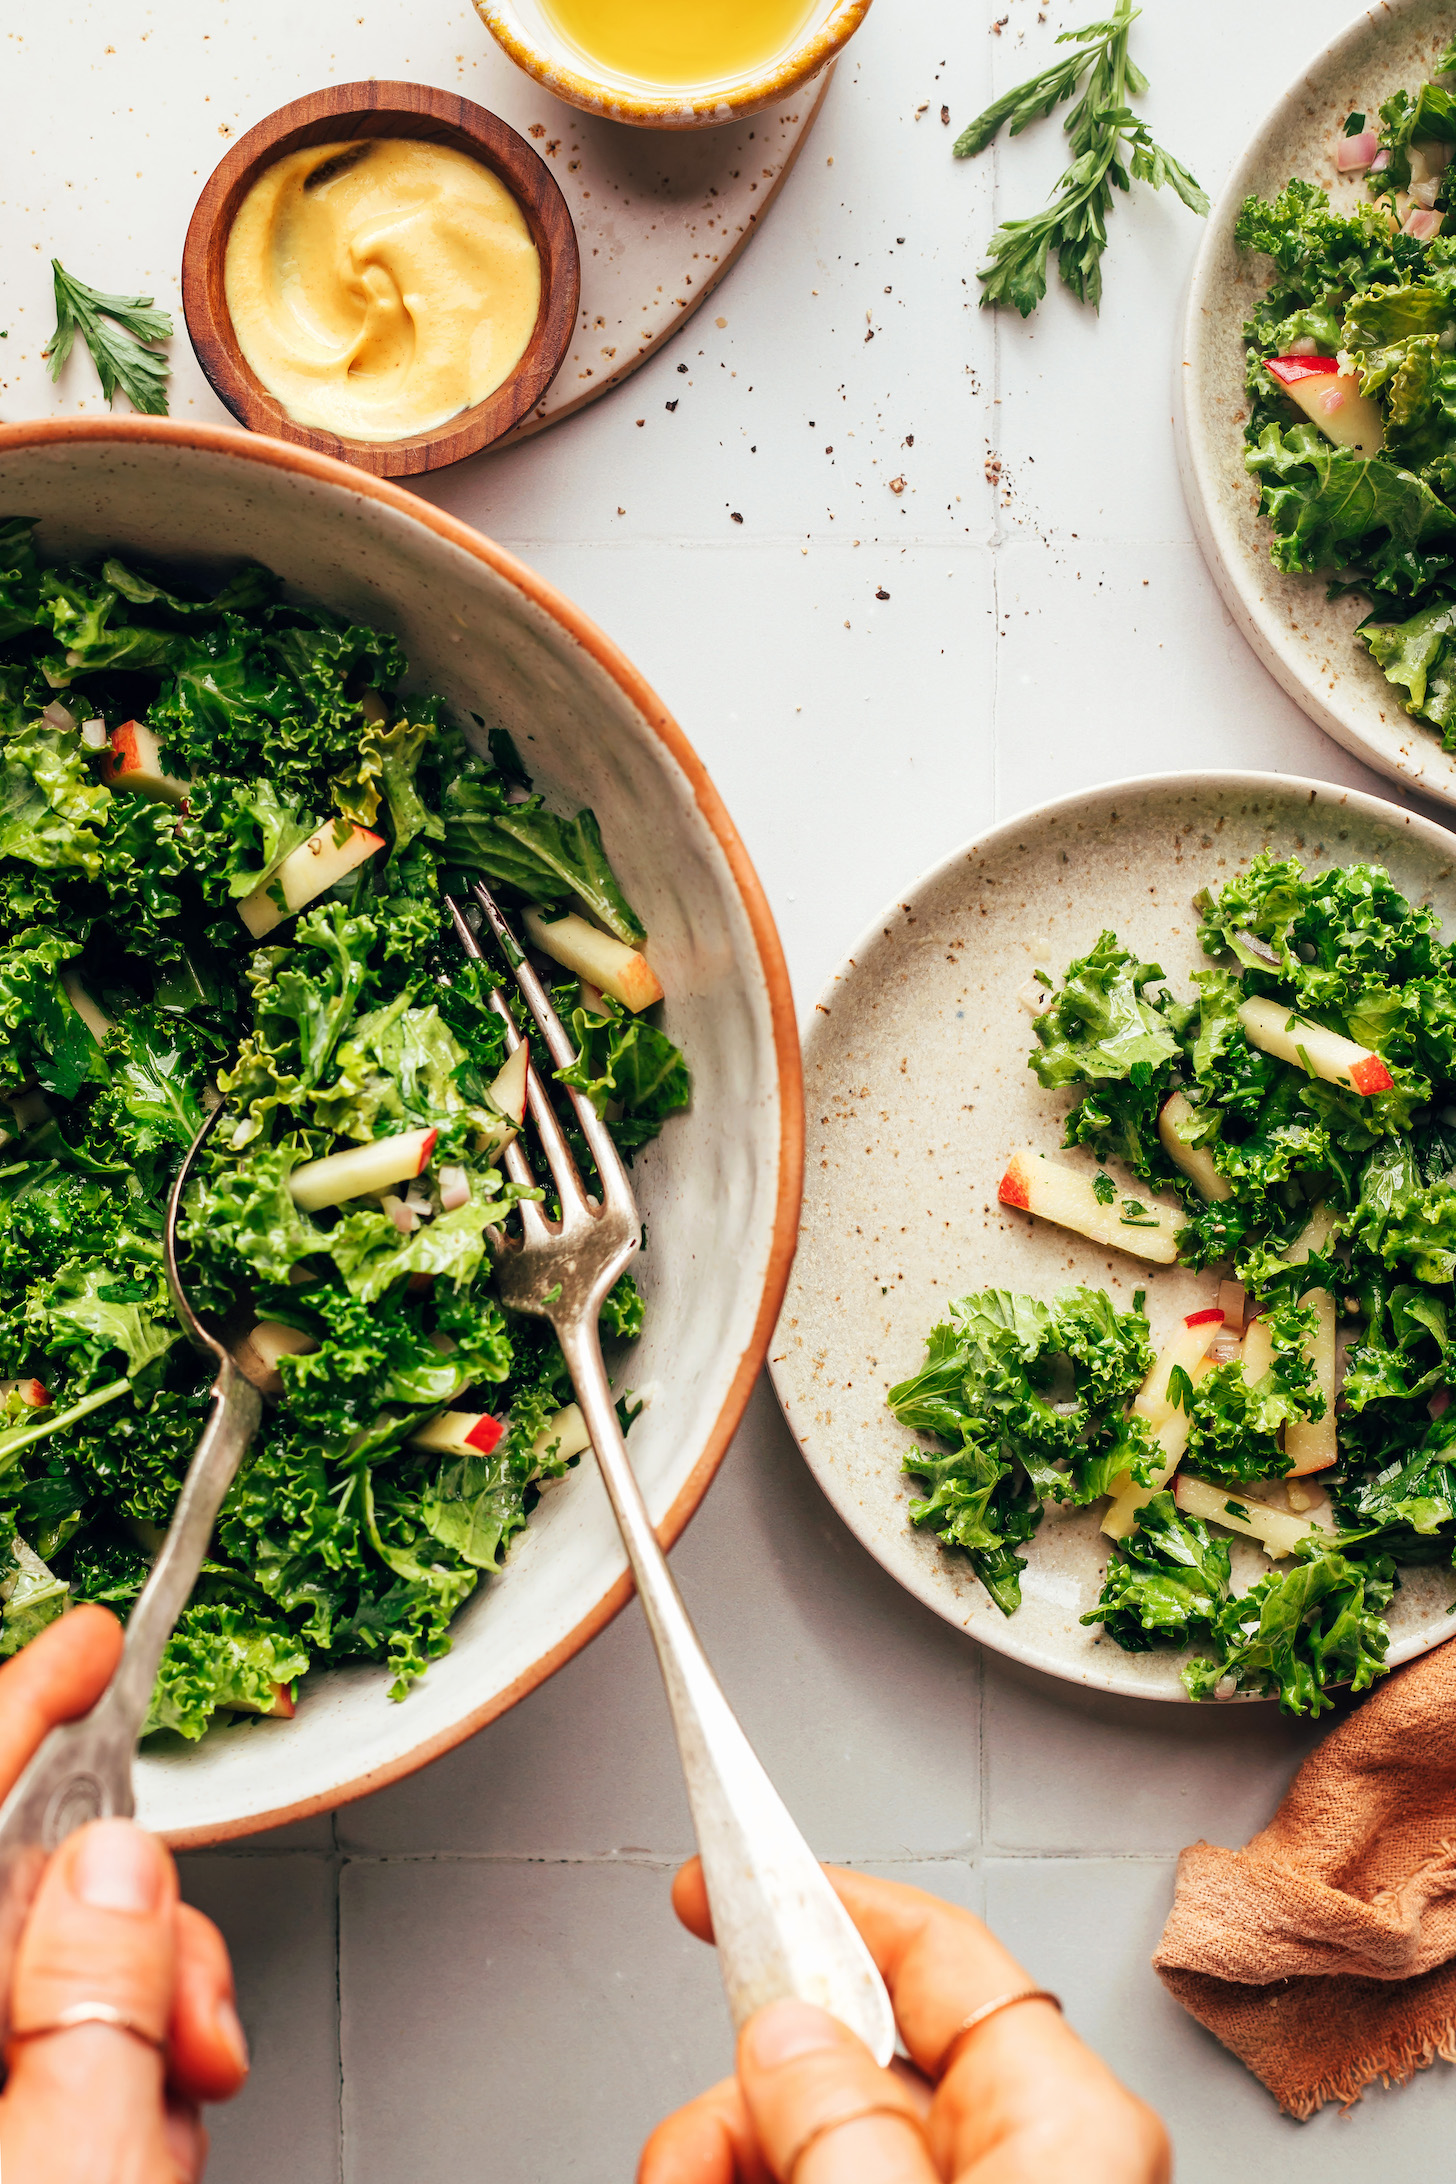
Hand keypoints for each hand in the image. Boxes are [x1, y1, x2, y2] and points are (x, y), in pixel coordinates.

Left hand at [0, 1606, 248, 2182]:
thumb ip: (105, 1989)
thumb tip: (121, 1861)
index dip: (29, 1700)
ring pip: (71, 1977)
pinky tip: (133, 2149)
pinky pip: (65, 2046)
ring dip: (145, 2036)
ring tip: (156, 2136)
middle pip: (43, 1898)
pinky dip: (122, 2082)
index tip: (90, 1635)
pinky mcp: (4, 2096)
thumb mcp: (84, 2153)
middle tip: (195, 2030)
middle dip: (144, 1944)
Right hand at [640, 1862, 1168, 2183]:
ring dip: (730, 2157)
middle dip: (740, 2096)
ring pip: (821, 2142)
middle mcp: (1034, 2158)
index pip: (931, 1949)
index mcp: (1067, 2123)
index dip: (818, 1901)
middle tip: (683, 2157)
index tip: (723, 1877)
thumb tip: (781, 2030)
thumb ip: (842, 2121)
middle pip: (851, 2064)